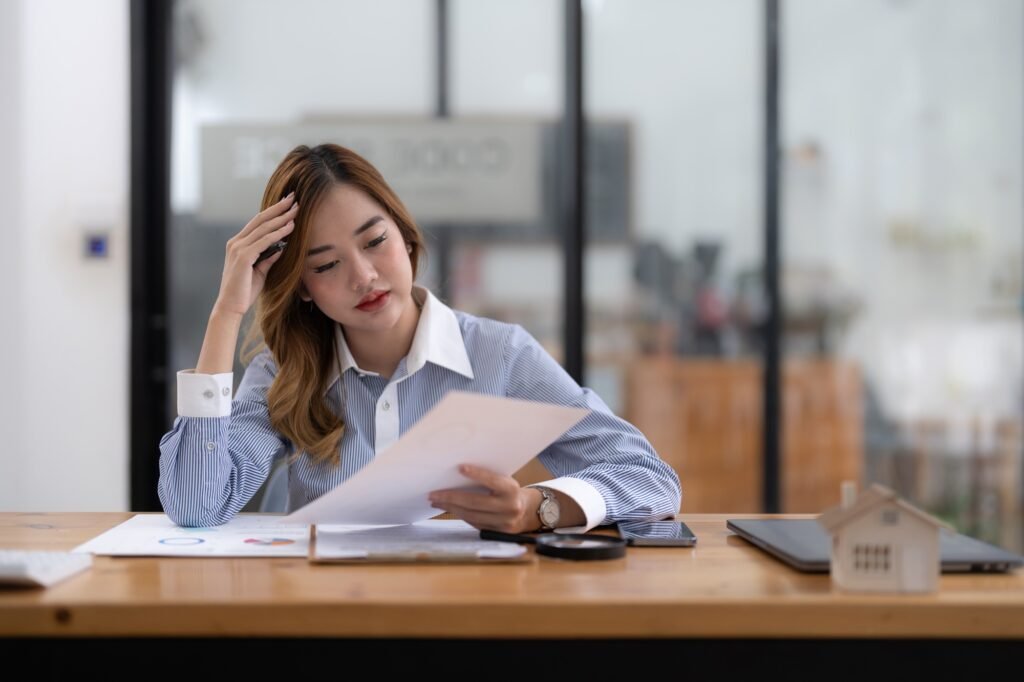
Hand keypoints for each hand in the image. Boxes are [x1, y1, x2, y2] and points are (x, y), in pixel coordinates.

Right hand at [213, 192, 298, 317]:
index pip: (258, 222)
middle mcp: (236, 242)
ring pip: (264, 228)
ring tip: (297, 209)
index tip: (287, 204)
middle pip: (261, 219)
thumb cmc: (244, 291)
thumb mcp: (260, 271)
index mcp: (238, 244)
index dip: (273, 212)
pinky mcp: (243, 257)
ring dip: (282, 218)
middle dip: (278, 208)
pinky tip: (290, 227)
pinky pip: (264, 241)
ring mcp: (238, 248)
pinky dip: (279, 233)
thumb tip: (280, 248)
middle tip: (294, 198)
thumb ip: (268, 258)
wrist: (230, 307)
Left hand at [428, 464, 541, 533]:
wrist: (526, 511)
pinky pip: (474, 524)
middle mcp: (510, 507)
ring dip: (451, 508)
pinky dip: (460, 515)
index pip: (492, 481)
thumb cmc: (509, 491)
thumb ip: (488, 481)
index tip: (459, 467)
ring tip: (437, 501)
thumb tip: (457, 476)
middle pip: (475, 502)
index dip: (476, 474)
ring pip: (471, 515)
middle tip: (433, 493)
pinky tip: (449, 509)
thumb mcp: (504, 482)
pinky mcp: (497, 533)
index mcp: (511, 489)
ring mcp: (504, 522)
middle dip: (451, 497)